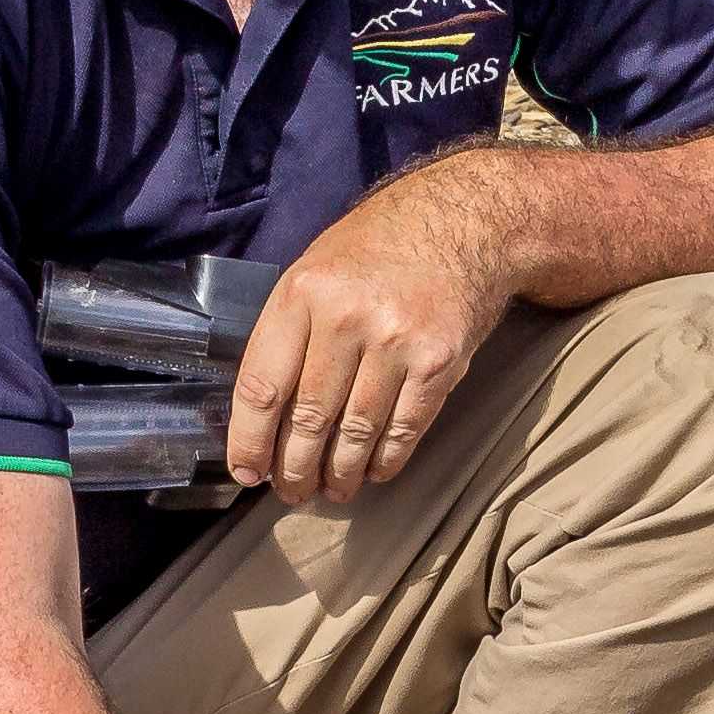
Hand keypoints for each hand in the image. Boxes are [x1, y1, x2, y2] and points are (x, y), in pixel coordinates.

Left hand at [228, 164, 514, 504]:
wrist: (466, 221)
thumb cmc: (380, 247)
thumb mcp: (316, 268)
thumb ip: (289, 331)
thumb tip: (263, 415)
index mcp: (303, 294)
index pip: (262, 386)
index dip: (250, 440)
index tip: (247, 472)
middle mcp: (347, 319)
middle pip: (308, 418)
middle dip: (294, 468)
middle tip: (291, 492)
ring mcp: (397, 342)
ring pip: (356, 432)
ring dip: (340, 473)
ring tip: (331, 490)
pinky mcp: (440, 363)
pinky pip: (405, 429)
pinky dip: (387, 460)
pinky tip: (374, 472)